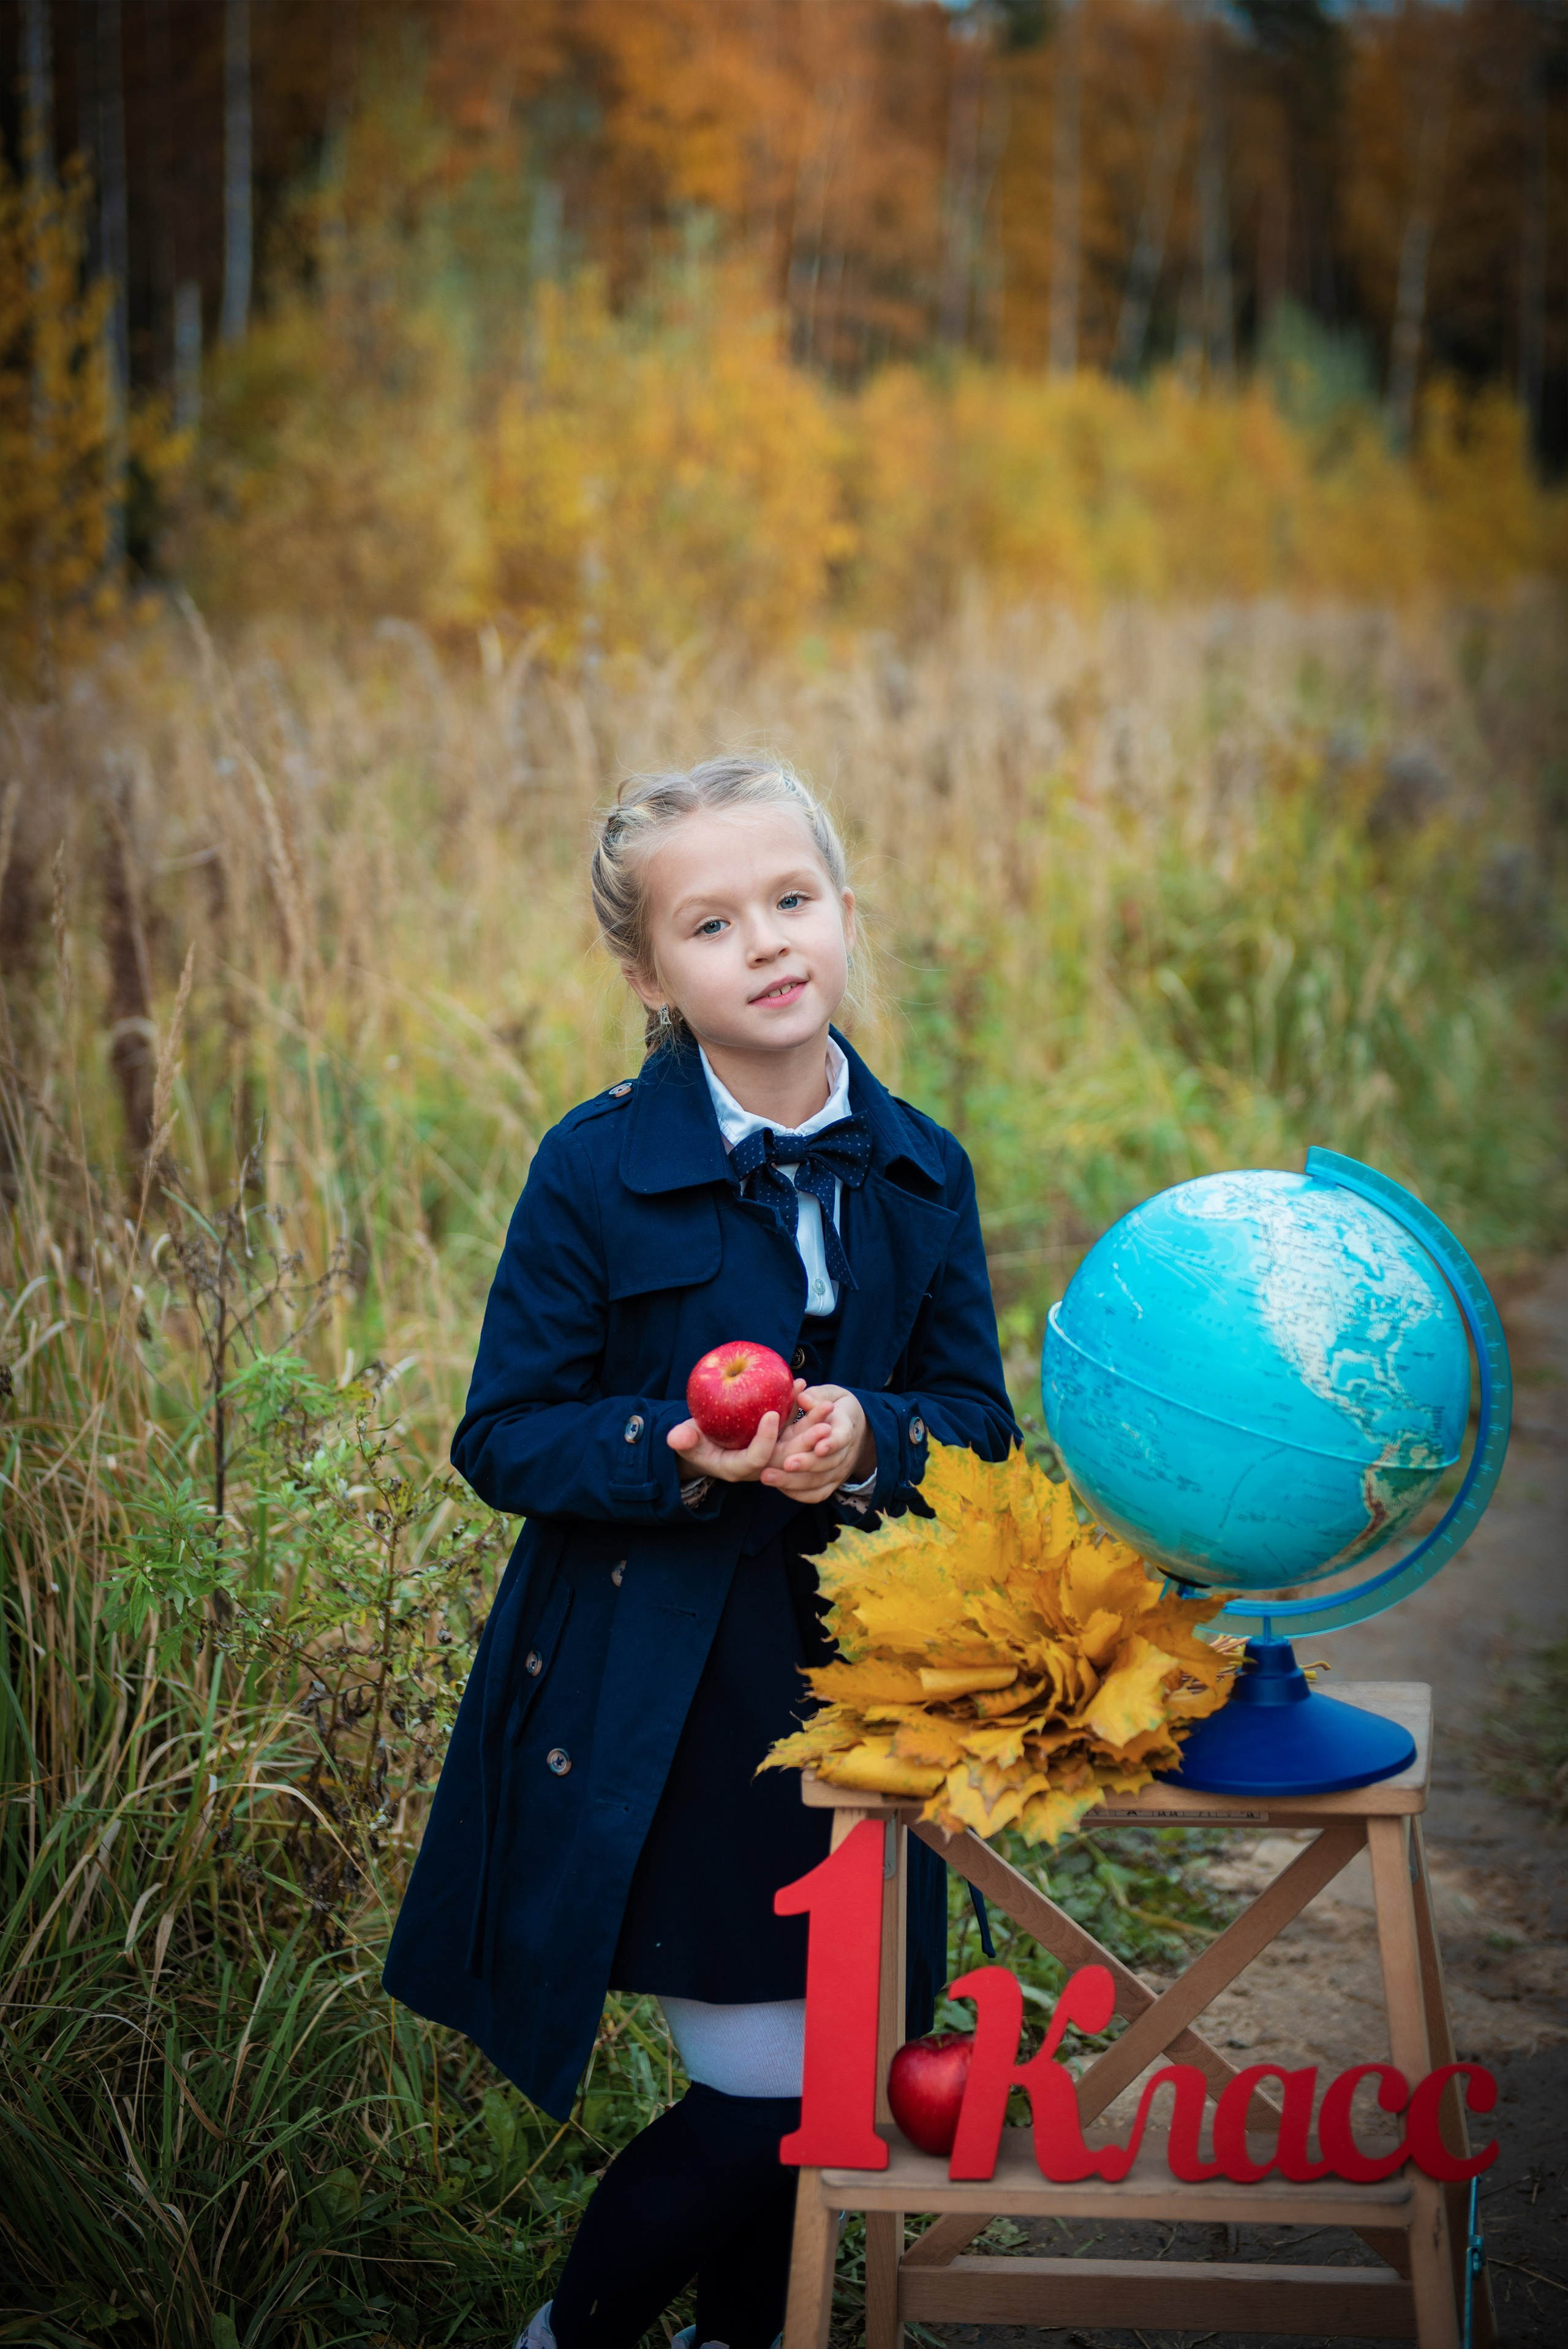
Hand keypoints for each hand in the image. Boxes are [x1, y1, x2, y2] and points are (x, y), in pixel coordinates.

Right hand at [667, 1378, 831, 1485]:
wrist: (703, 1445)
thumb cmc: (694, 1441)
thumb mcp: (686, 1440)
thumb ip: (683, 1439)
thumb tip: (675, 1437)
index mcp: (737, 1467)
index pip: (757, 1459)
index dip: (766, 1440)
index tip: (772, 1414)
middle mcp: (759, 1465)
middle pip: (787, 1455)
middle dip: (806, 1440)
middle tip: (823, 1422)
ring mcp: (770, 1453)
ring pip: (796, 1443)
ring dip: (813, 1425)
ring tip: (829, 1406)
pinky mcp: (776, 1440)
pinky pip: (792, 1427)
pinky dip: (802, 1411)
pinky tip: (806, 1389)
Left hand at [760, 1384, 874, 1505]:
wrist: (853, 1428)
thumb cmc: (836, 1407)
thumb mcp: (831, 1394)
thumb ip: (817, 1396)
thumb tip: (803, 1398)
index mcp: (846, 1427)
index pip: (842, 1438)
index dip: (831, 1443)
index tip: (818, 1447)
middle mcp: (845, 1453)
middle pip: (828, 1463)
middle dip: (806, 1464)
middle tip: (785, 1463)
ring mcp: (838, 1470)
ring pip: (819, 1481)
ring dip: (794, 1481)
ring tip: (768, 1477)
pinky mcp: (830, 1483)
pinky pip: (817, 1494)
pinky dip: (799, 1493)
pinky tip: (778, 1487)